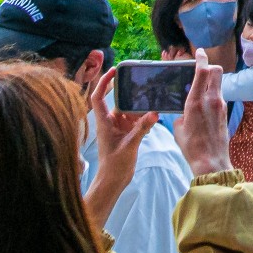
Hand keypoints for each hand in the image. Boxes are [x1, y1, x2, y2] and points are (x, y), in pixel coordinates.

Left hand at [84, 66, 159, 234]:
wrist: (113, 181)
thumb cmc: (114, 165)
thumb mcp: (129, 145)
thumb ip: (141, 128)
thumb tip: (154, 113)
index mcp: (104, 122)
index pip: (98, 97)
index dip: (103, 82)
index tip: (114, 70)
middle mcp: (109, 122)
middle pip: (118, 102)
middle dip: (130, 95)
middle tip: (143, 86)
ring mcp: (117, 128)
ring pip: (129, 111)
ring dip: (139, 109)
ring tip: (151, 103)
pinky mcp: (125, 135)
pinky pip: (135, 121)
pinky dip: (143, 119)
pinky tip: (152, 119)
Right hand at [177, 60, 230, 175]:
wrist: (211, 161)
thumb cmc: (191, 147)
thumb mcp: (178, 128)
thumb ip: (180, 114)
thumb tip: (183, 111)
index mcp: (196, 102)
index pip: (202, 71)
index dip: (201, 58)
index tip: (199, 52)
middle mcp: (211, 100)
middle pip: (216, 71)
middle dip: (209, 66)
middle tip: (201, 69)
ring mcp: (220, 105)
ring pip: (219, 83)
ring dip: (211, 81)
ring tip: (200, 89)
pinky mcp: (225, 112)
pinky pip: (219, 96)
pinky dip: (212, 94)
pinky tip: (204, 104)